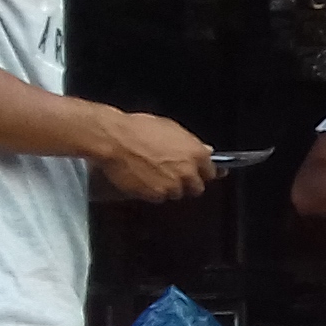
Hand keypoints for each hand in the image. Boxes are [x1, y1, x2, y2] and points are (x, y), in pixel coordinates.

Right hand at [90, 111, 216, 201]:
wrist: (114, 140)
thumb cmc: (139, 129)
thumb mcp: (170, 128)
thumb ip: (191, 143)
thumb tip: (207, 150)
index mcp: (197, 154)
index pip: (211, 172)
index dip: (201, 172)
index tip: (197, 173)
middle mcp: (188, 172)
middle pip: (196, 188)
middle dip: (186, 183)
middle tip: (171, 174)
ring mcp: (173, 185)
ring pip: (176, 194)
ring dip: (168, 188)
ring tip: (152, 173)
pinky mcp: (156, 195)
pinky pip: (159, 198)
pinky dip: (153, 192)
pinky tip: (143, 179)